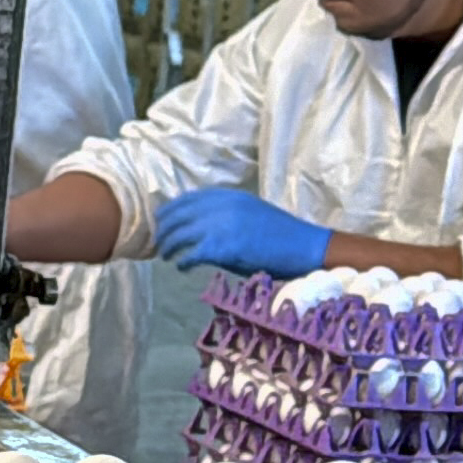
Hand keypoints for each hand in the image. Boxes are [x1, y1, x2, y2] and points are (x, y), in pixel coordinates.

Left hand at [153, 187, 331, 276]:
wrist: (305, 246)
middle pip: (178, 216)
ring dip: (169, 246)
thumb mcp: (250, 212)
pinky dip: (183, 262)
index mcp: (229, 195)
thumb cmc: (280, 234)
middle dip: (164, 229)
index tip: (160, 219)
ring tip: (166, 255)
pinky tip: (182, 267)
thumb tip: (198, 225)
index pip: (187, 199)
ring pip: (179, 235)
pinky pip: (191, 255)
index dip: (170, 210)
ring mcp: (221, 226)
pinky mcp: (223, 248)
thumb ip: (224, 214)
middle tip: (158, 241)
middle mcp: (221, 207)